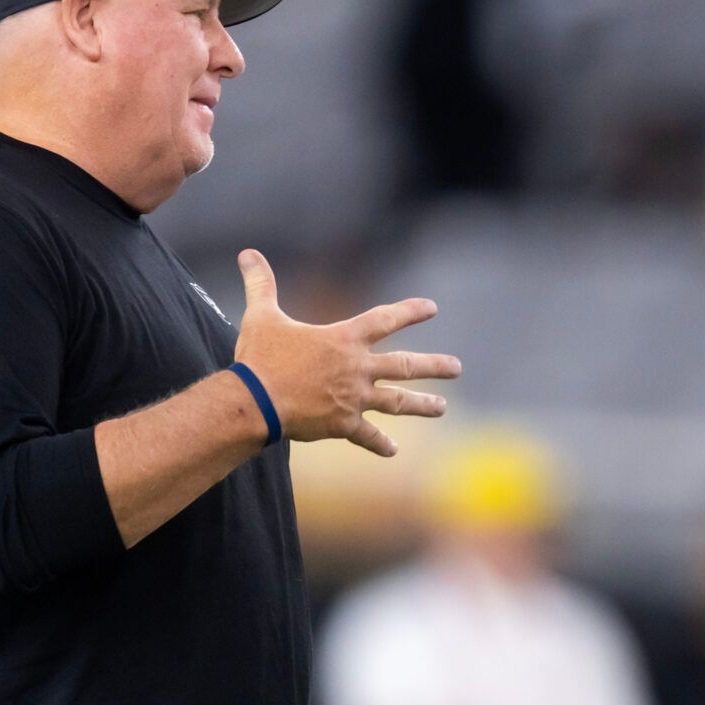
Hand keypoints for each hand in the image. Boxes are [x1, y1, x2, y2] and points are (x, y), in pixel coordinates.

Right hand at [234, 249, 460, 456]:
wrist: (256, 402)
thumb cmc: (260, 358)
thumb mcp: (262, 317)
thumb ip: (261, 285)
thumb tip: (248, 254)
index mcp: (344, 340)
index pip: (385, 320)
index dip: (410, 312)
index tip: (432, 309)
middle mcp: (357, 369)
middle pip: (405, 365)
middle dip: (434, 366)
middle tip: (457, 368)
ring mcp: (354, 399)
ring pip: (397, 402)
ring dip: (422, 405)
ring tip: (442, 407)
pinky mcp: (343, 425)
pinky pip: (367, 435)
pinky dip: (380, 443)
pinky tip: (393, 451)